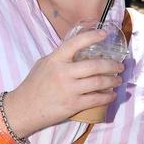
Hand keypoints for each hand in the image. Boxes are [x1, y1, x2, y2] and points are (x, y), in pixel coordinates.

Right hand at [6, 29, 124, 135]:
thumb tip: (79, 50)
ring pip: (98, 83)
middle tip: (120, 66)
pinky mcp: (73, 105)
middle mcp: (63, 73)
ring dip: (113, 81)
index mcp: (56, 59)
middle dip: (112, 65)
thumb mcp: (44, 64)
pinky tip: (112, 95)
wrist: (24, 108)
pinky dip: (107, 97)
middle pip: (95, 66)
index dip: (92, 36)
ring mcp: (69, 90)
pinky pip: (96, 99)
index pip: (76, 43)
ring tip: (118, 79)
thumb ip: (61, 57)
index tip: (105, 34)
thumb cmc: (34, 85)